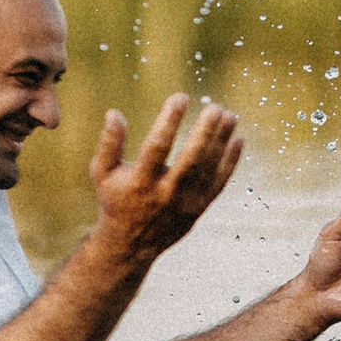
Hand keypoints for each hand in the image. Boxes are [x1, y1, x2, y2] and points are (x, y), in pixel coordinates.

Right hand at [89, 94, 242, 259]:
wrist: (131, 243)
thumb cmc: (116, 200)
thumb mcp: (102, 173)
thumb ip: (109, 144)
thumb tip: (114, 113)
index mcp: (141, 181)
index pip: (157, 146)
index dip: (169, 120)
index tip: (180, 96)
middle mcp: (166, 193)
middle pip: (191, 160)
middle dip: (205, 133)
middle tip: (215, 108)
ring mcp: (186, 203)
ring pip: (209, 170)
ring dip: (222, 142)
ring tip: (230, 116)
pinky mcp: (199, 209)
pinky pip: (219, 183)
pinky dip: (231, 162)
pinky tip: (238, 139)